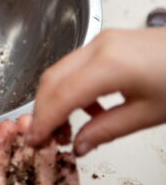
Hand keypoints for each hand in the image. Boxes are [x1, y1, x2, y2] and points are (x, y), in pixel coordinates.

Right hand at [28, 28, 165, 155]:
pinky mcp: (107, 41)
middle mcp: (100, 46)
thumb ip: (108, 130)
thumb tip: (79, 144)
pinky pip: (75, 64)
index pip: (61, 95)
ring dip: (54, 98)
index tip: (34, 139)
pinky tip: (87, 109)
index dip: (43, 120)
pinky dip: (70, 87)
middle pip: (51, 78)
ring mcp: (102, 40)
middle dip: (42, 109)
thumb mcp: (150, 114)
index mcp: (110, 65)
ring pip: (59, 69)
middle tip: (42, 135)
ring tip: (65, 127)